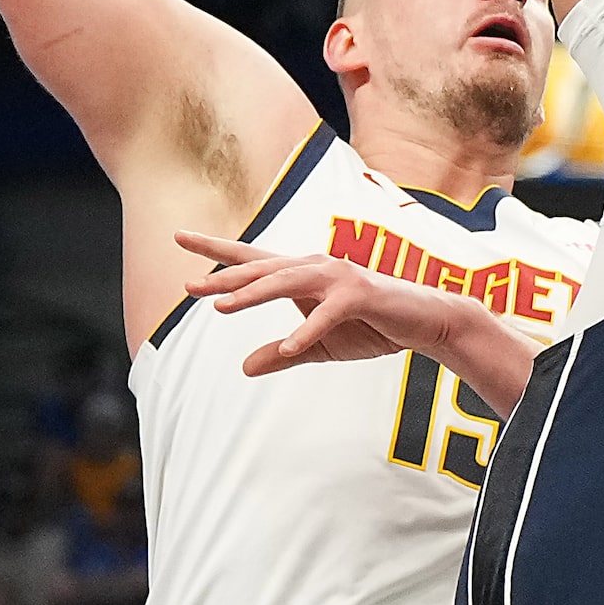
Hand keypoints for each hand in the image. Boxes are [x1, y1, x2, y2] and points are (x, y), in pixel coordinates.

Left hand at [177, 230, 470, 374]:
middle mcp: (315, 267)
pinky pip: (329, 313)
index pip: (251, 259)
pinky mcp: (361, 295)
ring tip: (220, 309)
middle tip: (188, 286)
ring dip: (253, 294)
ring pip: (287, 282)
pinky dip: (308, 330)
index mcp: (301, 275)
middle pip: (261, 268)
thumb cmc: (372, 326)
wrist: (425, 321)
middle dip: (224, 276)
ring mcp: (339, 277)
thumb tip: (243, 368)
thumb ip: (281, 353)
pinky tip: (289, 348)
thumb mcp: (318, 346)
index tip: (178, 236)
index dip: (214, 250)